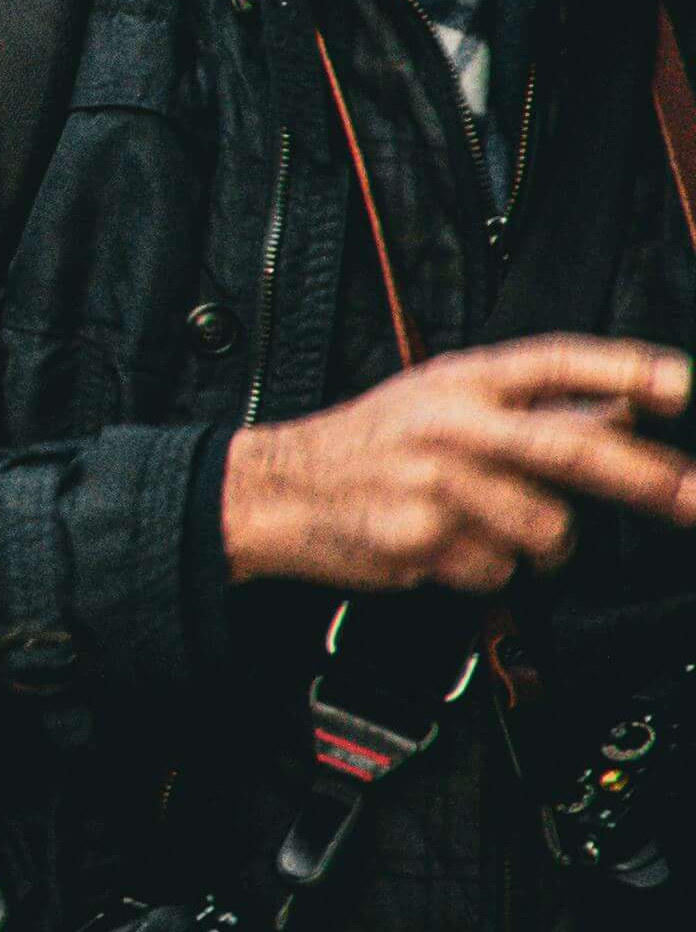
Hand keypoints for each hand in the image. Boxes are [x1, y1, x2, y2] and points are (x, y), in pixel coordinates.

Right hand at [224, 339, 695, 591]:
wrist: (277, 490)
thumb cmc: (373, 443)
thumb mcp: (447, 401)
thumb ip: (537, 407)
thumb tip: (631, 411)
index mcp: (462, 380)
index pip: (556, 362)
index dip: (625, 372)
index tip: (682, 387)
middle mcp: (452, 425)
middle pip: (573, 448)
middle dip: (649, 478)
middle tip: (694, 499)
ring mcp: (437, 483)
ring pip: (548, 529)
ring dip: (545, 545)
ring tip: (499, 529)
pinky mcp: (422, 538)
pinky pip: (501, 569)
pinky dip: (490, 569)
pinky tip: (452, 546)